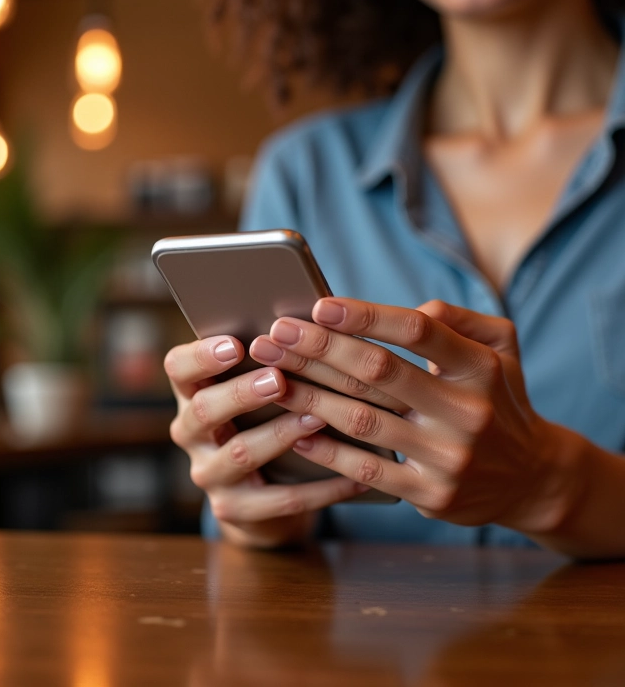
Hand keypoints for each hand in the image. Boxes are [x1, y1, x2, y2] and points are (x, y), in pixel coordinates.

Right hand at [164, 336, 368, 547]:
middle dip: (242, 394)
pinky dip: (320, 487)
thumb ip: (270, 356)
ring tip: (318, 416)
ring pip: (240, 454)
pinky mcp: (234, 509)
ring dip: (281, 434)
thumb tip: (310, 319)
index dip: (202, 356)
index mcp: (192, 392)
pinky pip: (279, 500)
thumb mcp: (255, 384)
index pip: (178, 368)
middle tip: (278, 379)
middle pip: (205, 411)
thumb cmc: (264, 413)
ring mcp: (209, 473)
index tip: (236, 344)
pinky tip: (353, 475)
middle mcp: (190, 432)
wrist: (258, 489)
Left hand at [248, 298, 584, 534]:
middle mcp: (466, 411)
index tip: (317, 304)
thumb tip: (407, 309)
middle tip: (274, 334)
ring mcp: (449, 457)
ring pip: (363, 420)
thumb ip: (458, 318)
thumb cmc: (499, 399)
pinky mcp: (431, 494)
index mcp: (479, 367)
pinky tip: (293, 432)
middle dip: (318, 350)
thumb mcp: (500, 348)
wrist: (531, 477)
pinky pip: (367, 471)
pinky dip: (327, 451)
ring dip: (308, 397)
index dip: (364, 316)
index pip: (417, 331)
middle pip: (378, 372)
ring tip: (269, 377)